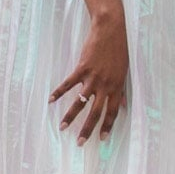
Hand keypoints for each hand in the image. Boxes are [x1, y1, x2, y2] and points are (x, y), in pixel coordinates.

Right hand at [50, 7, 127, 144]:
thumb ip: (121, 90)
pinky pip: (68, 84)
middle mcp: (105, 85)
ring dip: (71, 116)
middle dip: (87, 129)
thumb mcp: (124, 72)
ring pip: (80, 102)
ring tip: (62, 127)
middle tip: (80, 142)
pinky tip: (51, 100)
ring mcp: (92, 77)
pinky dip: (59, 92)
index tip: (102, 139)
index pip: (112, 112)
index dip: (107, 126)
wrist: (110, 30)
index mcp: (117, 87)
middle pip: (95, 112)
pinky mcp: (82, 68)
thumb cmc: (119, 50)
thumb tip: (122, 105)